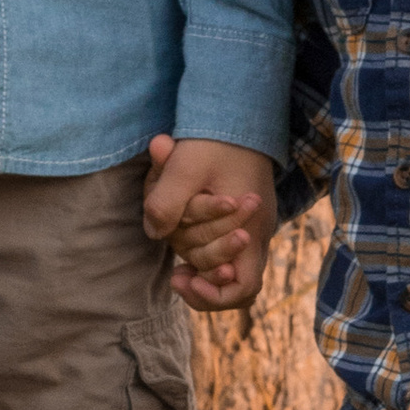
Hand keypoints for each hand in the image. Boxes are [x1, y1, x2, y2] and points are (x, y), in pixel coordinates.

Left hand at [143, 135, 278, 314]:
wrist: (237, 114)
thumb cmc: (215, 139)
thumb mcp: (186, 165)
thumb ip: (167, 200)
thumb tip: (154, 233)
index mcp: (250, 226)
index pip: (244, 286)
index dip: (216, 295)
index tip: (187, 278)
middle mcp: (255, 232)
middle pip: (235, 282)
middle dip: (204, 284)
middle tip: (176, 277)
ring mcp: (251, 226)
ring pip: (230, 267)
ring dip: (203, 268)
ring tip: (177, 271)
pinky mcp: (241, 218)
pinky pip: (227, 249)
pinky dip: (205, 253)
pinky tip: (184, 246)